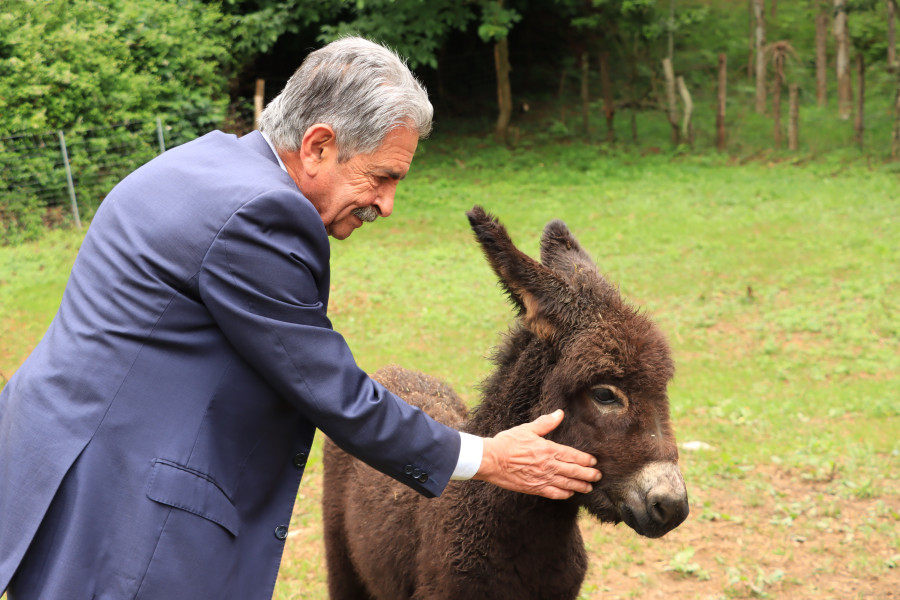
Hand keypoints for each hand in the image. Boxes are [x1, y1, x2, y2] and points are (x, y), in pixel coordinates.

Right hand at [473, 409, 601, 499]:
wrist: (491, 460)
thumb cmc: (508, 443)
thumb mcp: (527, 429)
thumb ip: (546, 423)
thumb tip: (560, 413)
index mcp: (548, 449)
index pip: (572, 456)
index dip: (585, 460)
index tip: (594, 462)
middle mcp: (548, 465)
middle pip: (574, 471)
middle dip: (588, 475)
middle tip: (598, 477)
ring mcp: (542, 478)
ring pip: (566, 484)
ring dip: (580, 486)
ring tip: (589, 488)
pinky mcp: (534, 488)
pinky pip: (553, 493)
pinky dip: (564, 494)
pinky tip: (569, 494)